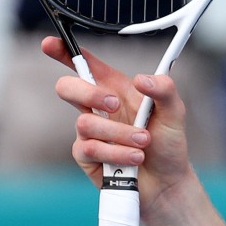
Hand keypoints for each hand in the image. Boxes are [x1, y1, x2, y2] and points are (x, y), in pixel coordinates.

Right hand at [43, 37, 193, 209]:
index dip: (64, 52)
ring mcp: (90, 133)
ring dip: (119, 134)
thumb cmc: (169, 144)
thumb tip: (141, 79)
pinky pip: (90, 149)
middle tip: (115, 104)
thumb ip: (165, 89)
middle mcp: (98, 108)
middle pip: (67, 88)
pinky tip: (134, 158)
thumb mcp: (175, 112)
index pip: (86, 66)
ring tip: (143, 142)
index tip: (50, 43)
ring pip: (84, 123)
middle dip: (88, 93)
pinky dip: (116, 153)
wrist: (167, 182)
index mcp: (116, 90)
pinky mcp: (87, 157)